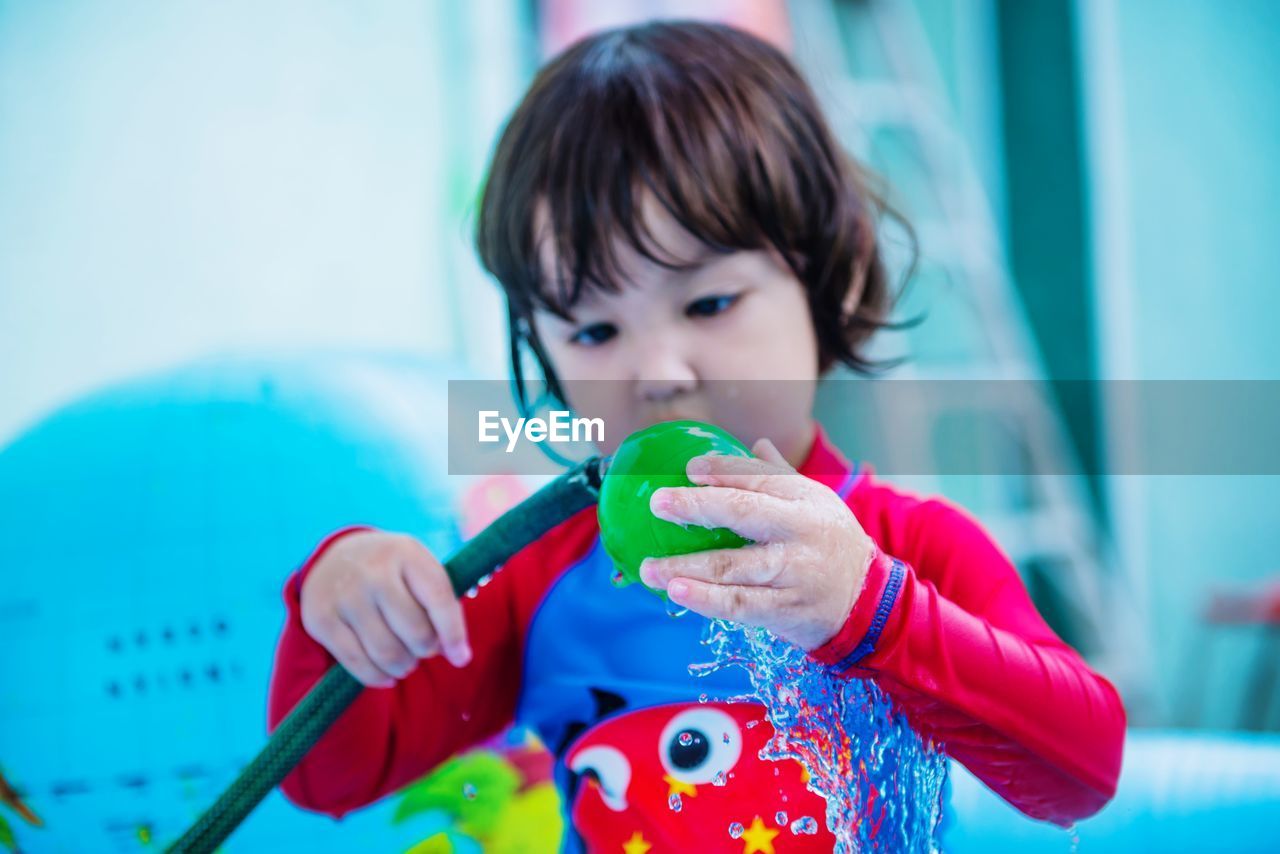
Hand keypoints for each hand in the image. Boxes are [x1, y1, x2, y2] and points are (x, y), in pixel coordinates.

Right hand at [300, 530, 471, 687]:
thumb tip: (458, 655)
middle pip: (415, 632)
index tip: (461, 658)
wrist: (334, 557)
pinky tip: (386, 674)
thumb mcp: (418, 569)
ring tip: (406, 662)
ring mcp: (345, 595)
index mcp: (406, 553)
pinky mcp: (321, 619)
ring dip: (403, 667)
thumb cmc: (391, 571)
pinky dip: (378, 677)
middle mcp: (373, 571)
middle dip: (426, 650)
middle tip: (422, 649)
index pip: (439, 600)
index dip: (454, 634)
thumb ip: (440, 603)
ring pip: (387, 652)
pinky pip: (357, 663)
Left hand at [639, 438, 874, 649]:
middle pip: (744, 514)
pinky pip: (740, 605)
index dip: (722, 470)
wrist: (868, 602)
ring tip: (651, 568)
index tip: (689, 468)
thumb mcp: (815, 502)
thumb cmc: (829, 542)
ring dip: (689, 568)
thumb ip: (779, 475)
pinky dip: (707, 601)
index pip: (759, 478)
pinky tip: (678, 593)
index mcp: (804, 501)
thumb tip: (755, 442)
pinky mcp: (785, 611)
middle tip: (657, 504)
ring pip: (735, 568)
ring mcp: (792, 575)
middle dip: (698, 507)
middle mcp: (798, 534)